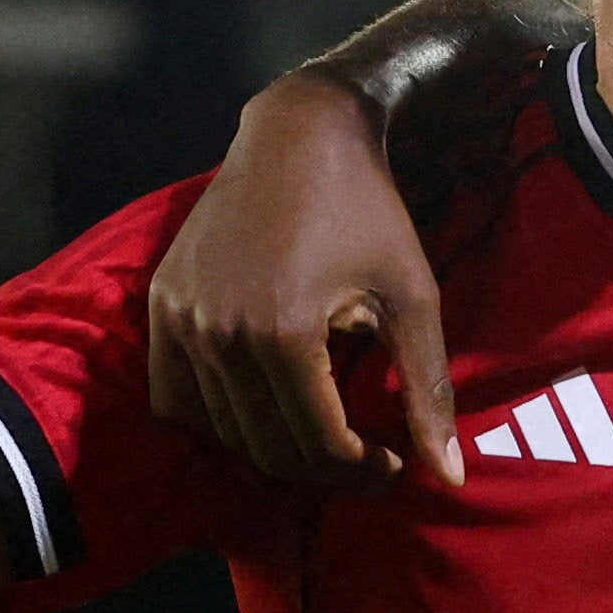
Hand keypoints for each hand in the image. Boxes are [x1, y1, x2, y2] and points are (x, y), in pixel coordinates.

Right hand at [145, 76, 463, 488]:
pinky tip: (258, 406)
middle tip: (361, 455)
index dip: (361, 470)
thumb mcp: (412, 295)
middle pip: (266, 448)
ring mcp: (182, 321)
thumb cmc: (368, 210)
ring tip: (316, 432)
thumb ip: (428, 389)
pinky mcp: (161, 306)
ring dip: (269, 448)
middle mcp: (221, 336)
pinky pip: (174, 397)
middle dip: (321, 468)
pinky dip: (212, 419)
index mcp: (284, 335)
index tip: (393, 462)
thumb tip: (452, 478)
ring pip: (219, 431)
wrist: (299, 134)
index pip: (316, 446)